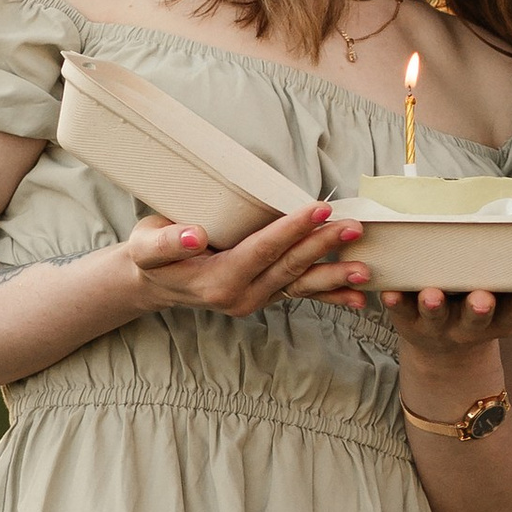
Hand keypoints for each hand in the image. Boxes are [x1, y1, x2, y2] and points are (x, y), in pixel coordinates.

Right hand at [118, 205, 367, 321]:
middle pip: (288, 266)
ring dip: (334, 276)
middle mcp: (241, 297)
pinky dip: (329, 294)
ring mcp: (255, 300)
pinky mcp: (265, 297)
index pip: (262, 250)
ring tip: (365, 271)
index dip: (291, 230)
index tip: (319, 210)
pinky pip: (300, 294)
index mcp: (218, 281)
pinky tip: (356, 297)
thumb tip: (193, 234)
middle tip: (354, 228)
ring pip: (300, 283)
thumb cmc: (150, 257)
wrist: (152, 283)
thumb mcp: (146, 246)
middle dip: (323, 247)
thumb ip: (167, 241)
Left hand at [372, 252, 511, 342]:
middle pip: (478, 321)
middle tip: (482, 298)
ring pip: (435, 318)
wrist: (444, 354)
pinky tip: (387, 291)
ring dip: (433, 307)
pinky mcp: (407, 319)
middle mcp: (471, 326)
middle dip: (481, 310)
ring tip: (431, 293)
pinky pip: (398, 312)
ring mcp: (438, 325)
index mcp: (504, 319)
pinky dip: (392, 302)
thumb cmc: (497, 312)